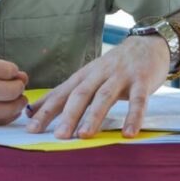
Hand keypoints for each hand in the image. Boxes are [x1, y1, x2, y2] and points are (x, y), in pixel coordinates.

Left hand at [25, 35, 168, 138]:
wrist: (148, 43)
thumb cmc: (115, 66)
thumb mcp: (88, 76)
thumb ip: (65, 94)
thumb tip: (33, 111)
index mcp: (84, 75)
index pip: (61, 94)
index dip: (46, 110)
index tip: (31, 128)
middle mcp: (99, 74)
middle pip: (80, 95)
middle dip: (67, 115)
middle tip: (57, 137)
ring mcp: (121, 76)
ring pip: (104, 96)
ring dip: (93, 116)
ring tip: (84, 135)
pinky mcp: (142, 80)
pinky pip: (138, 100)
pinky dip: (133, 117)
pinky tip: (128, 134)